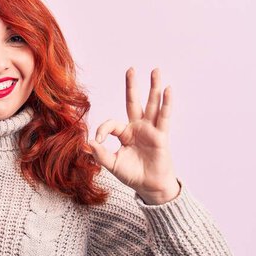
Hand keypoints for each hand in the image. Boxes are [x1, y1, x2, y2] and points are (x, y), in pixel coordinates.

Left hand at [88, 68, 180, 204]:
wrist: (149, 186)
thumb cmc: (132, 175)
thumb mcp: (112, 165)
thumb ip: (100, 155)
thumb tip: (87, 143)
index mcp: (124, 134)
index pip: (111, 124)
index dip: (103, 130)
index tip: (97, 141)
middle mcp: (137, 128)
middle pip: (134, 102)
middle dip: (132, 86)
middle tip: (131, 69)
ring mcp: (150, 130)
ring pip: (152, 105)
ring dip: (153, 87)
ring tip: (155, 70)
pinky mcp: (161, 136)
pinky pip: (164, 117)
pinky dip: (166, 104)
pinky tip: (168, 90)